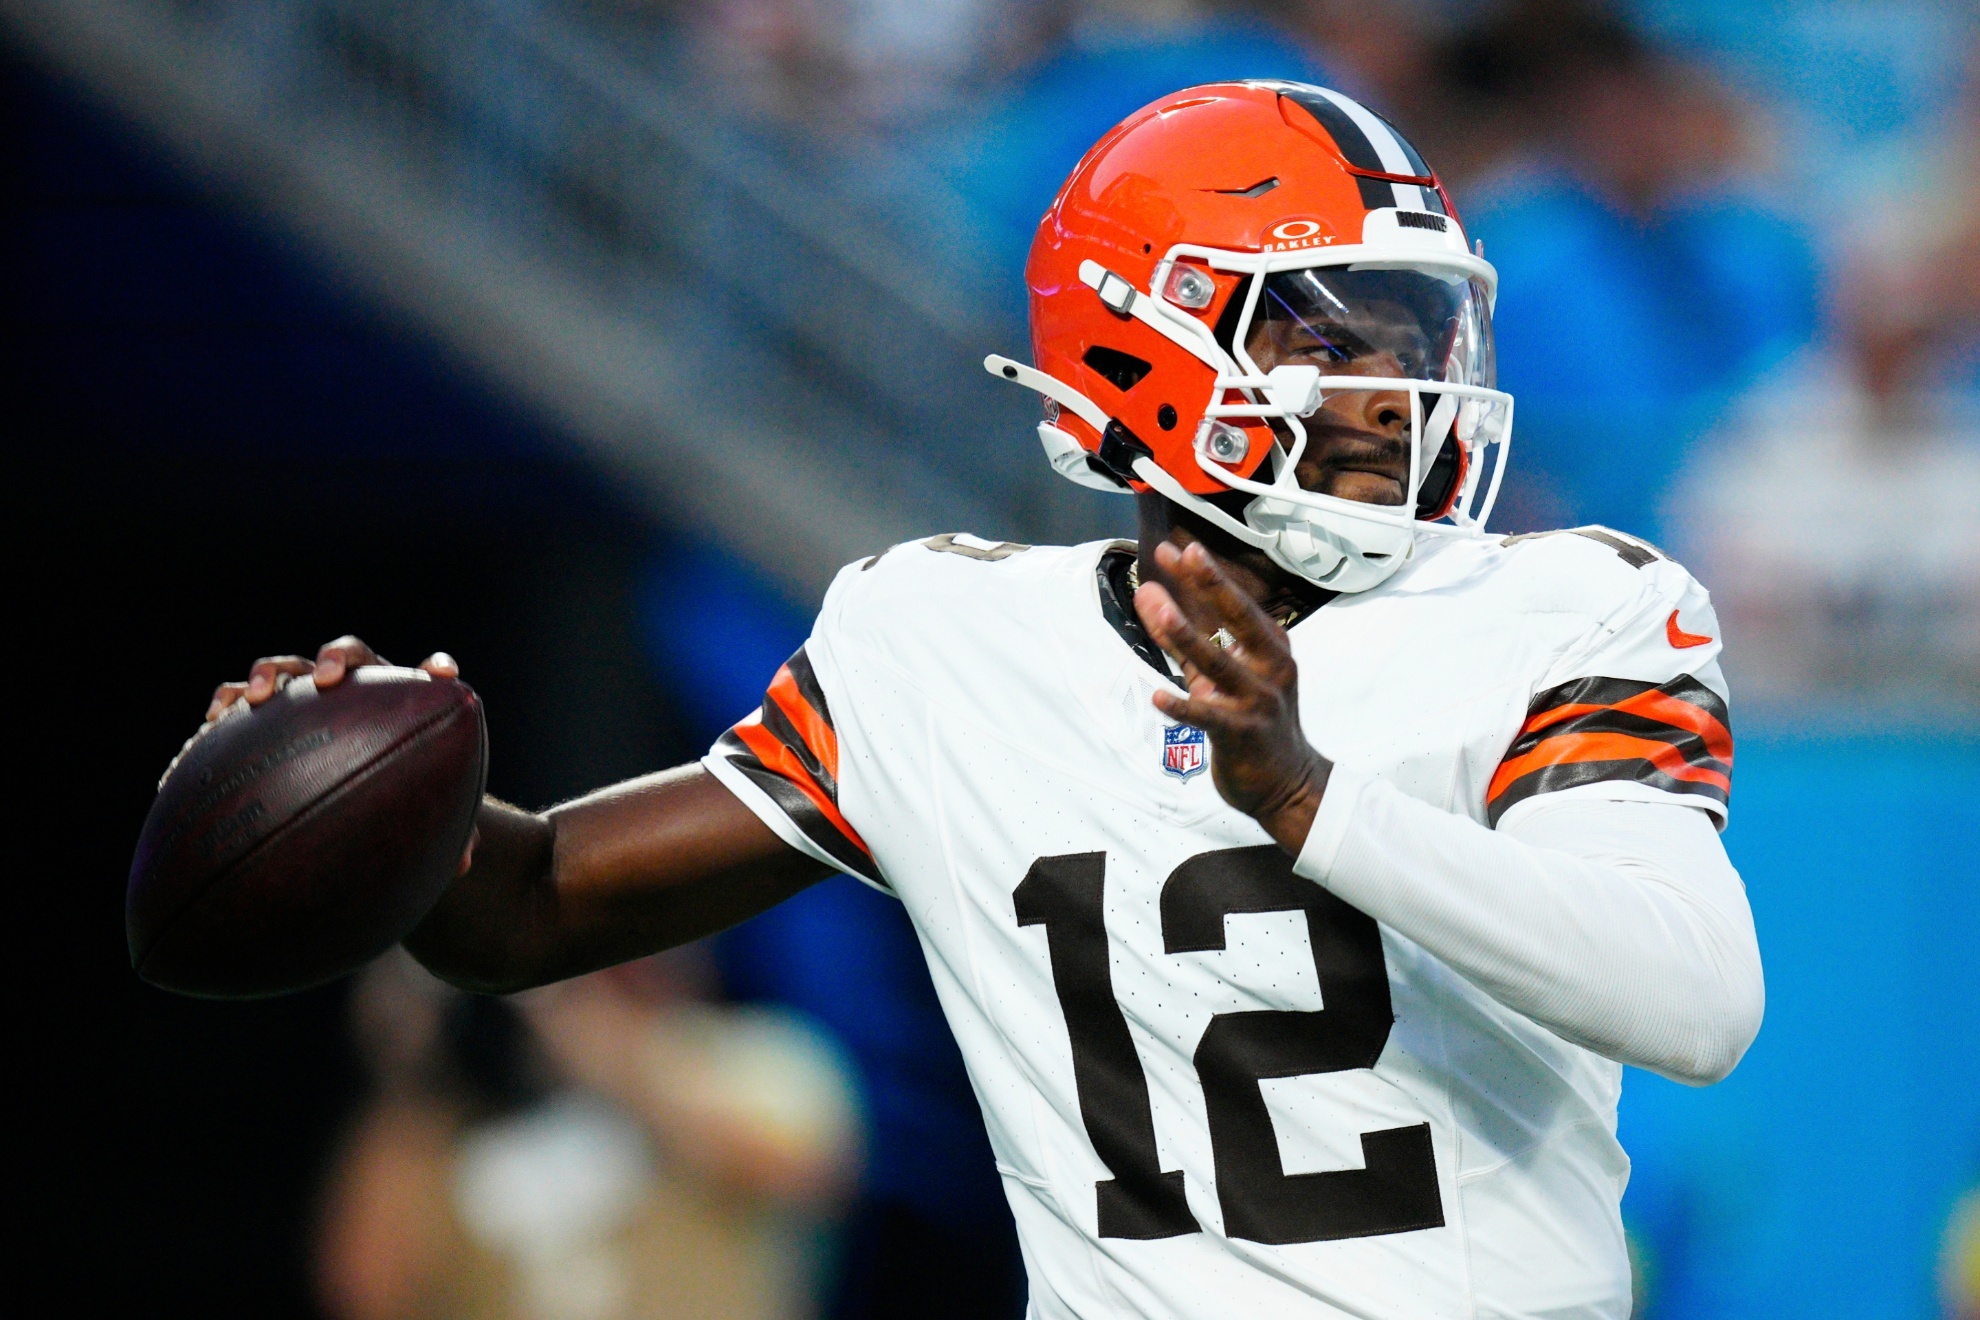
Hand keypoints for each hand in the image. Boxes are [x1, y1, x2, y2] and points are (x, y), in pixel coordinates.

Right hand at [200, 637, 474, 873]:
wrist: (346, 791)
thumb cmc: (390, 798)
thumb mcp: (416, 815)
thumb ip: (445, 831)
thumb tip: (464, 864)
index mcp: (397, 703)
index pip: (424, 676)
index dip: (435, 670)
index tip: (444, 677)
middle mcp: (352, 688)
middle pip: (349, 656)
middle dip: (338, 659)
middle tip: (329, 679)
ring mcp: (304, 695)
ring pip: (285, 668)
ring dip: (267, 674)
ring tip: (252, 699)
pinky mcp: (263, 714)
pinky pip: (235, 703)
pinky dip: (223, 706)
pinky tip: (208, 727)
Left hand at [1133, 541, 1329, 853]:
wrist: (1287, 783)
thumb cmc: (1250, 720)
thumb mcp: (1218, 676)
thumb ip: (1183, 638)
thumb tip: (1150, 594)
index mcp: (1270, 647)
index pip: (1236, 603)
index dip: (1205, 575)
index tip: (1177, 548)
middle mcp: (1270, 667)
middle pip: (1239, 618)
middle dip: (1210, 584)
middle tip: (1183, 554)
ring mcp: (1259, 700)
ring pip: (1219, 663)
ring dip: (1188, 636)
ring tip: (1160, 610)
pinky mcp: (1244, 733)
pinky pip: (1210, 716)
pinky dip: (1185, 705)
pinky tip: (1159, 696)